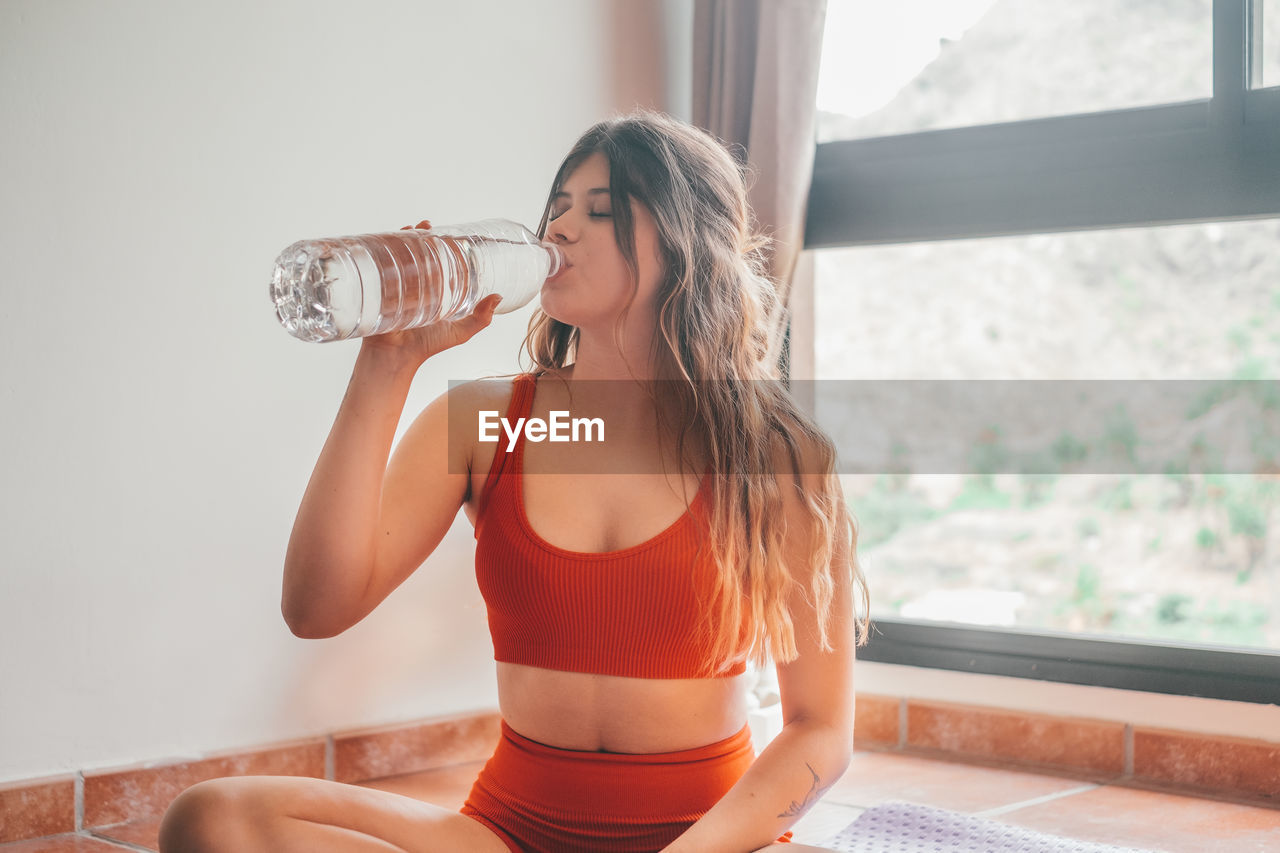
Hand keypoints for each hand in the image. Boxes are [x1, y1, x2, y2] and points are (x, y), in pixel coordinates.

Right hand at [358, 218, 502, 367]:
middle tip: (426, 226)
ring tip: (409, 229)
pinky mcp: (380, 289)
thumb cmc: (426, 347)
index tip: (447, 233)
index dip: (441, 247)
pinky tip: (386, 241)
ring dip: (401, 239)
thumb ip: (481, 319)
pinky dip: (382, 252)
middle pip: (416, 254)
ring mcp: (395, 286)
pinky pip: (379, 267)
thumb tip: (498, 297)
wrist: (396, 357)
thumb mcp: (460, 332)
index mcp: (433, 292)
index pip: (437, 262)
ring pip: (398, 257)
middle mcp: (414, 286)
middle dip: (419, 237)